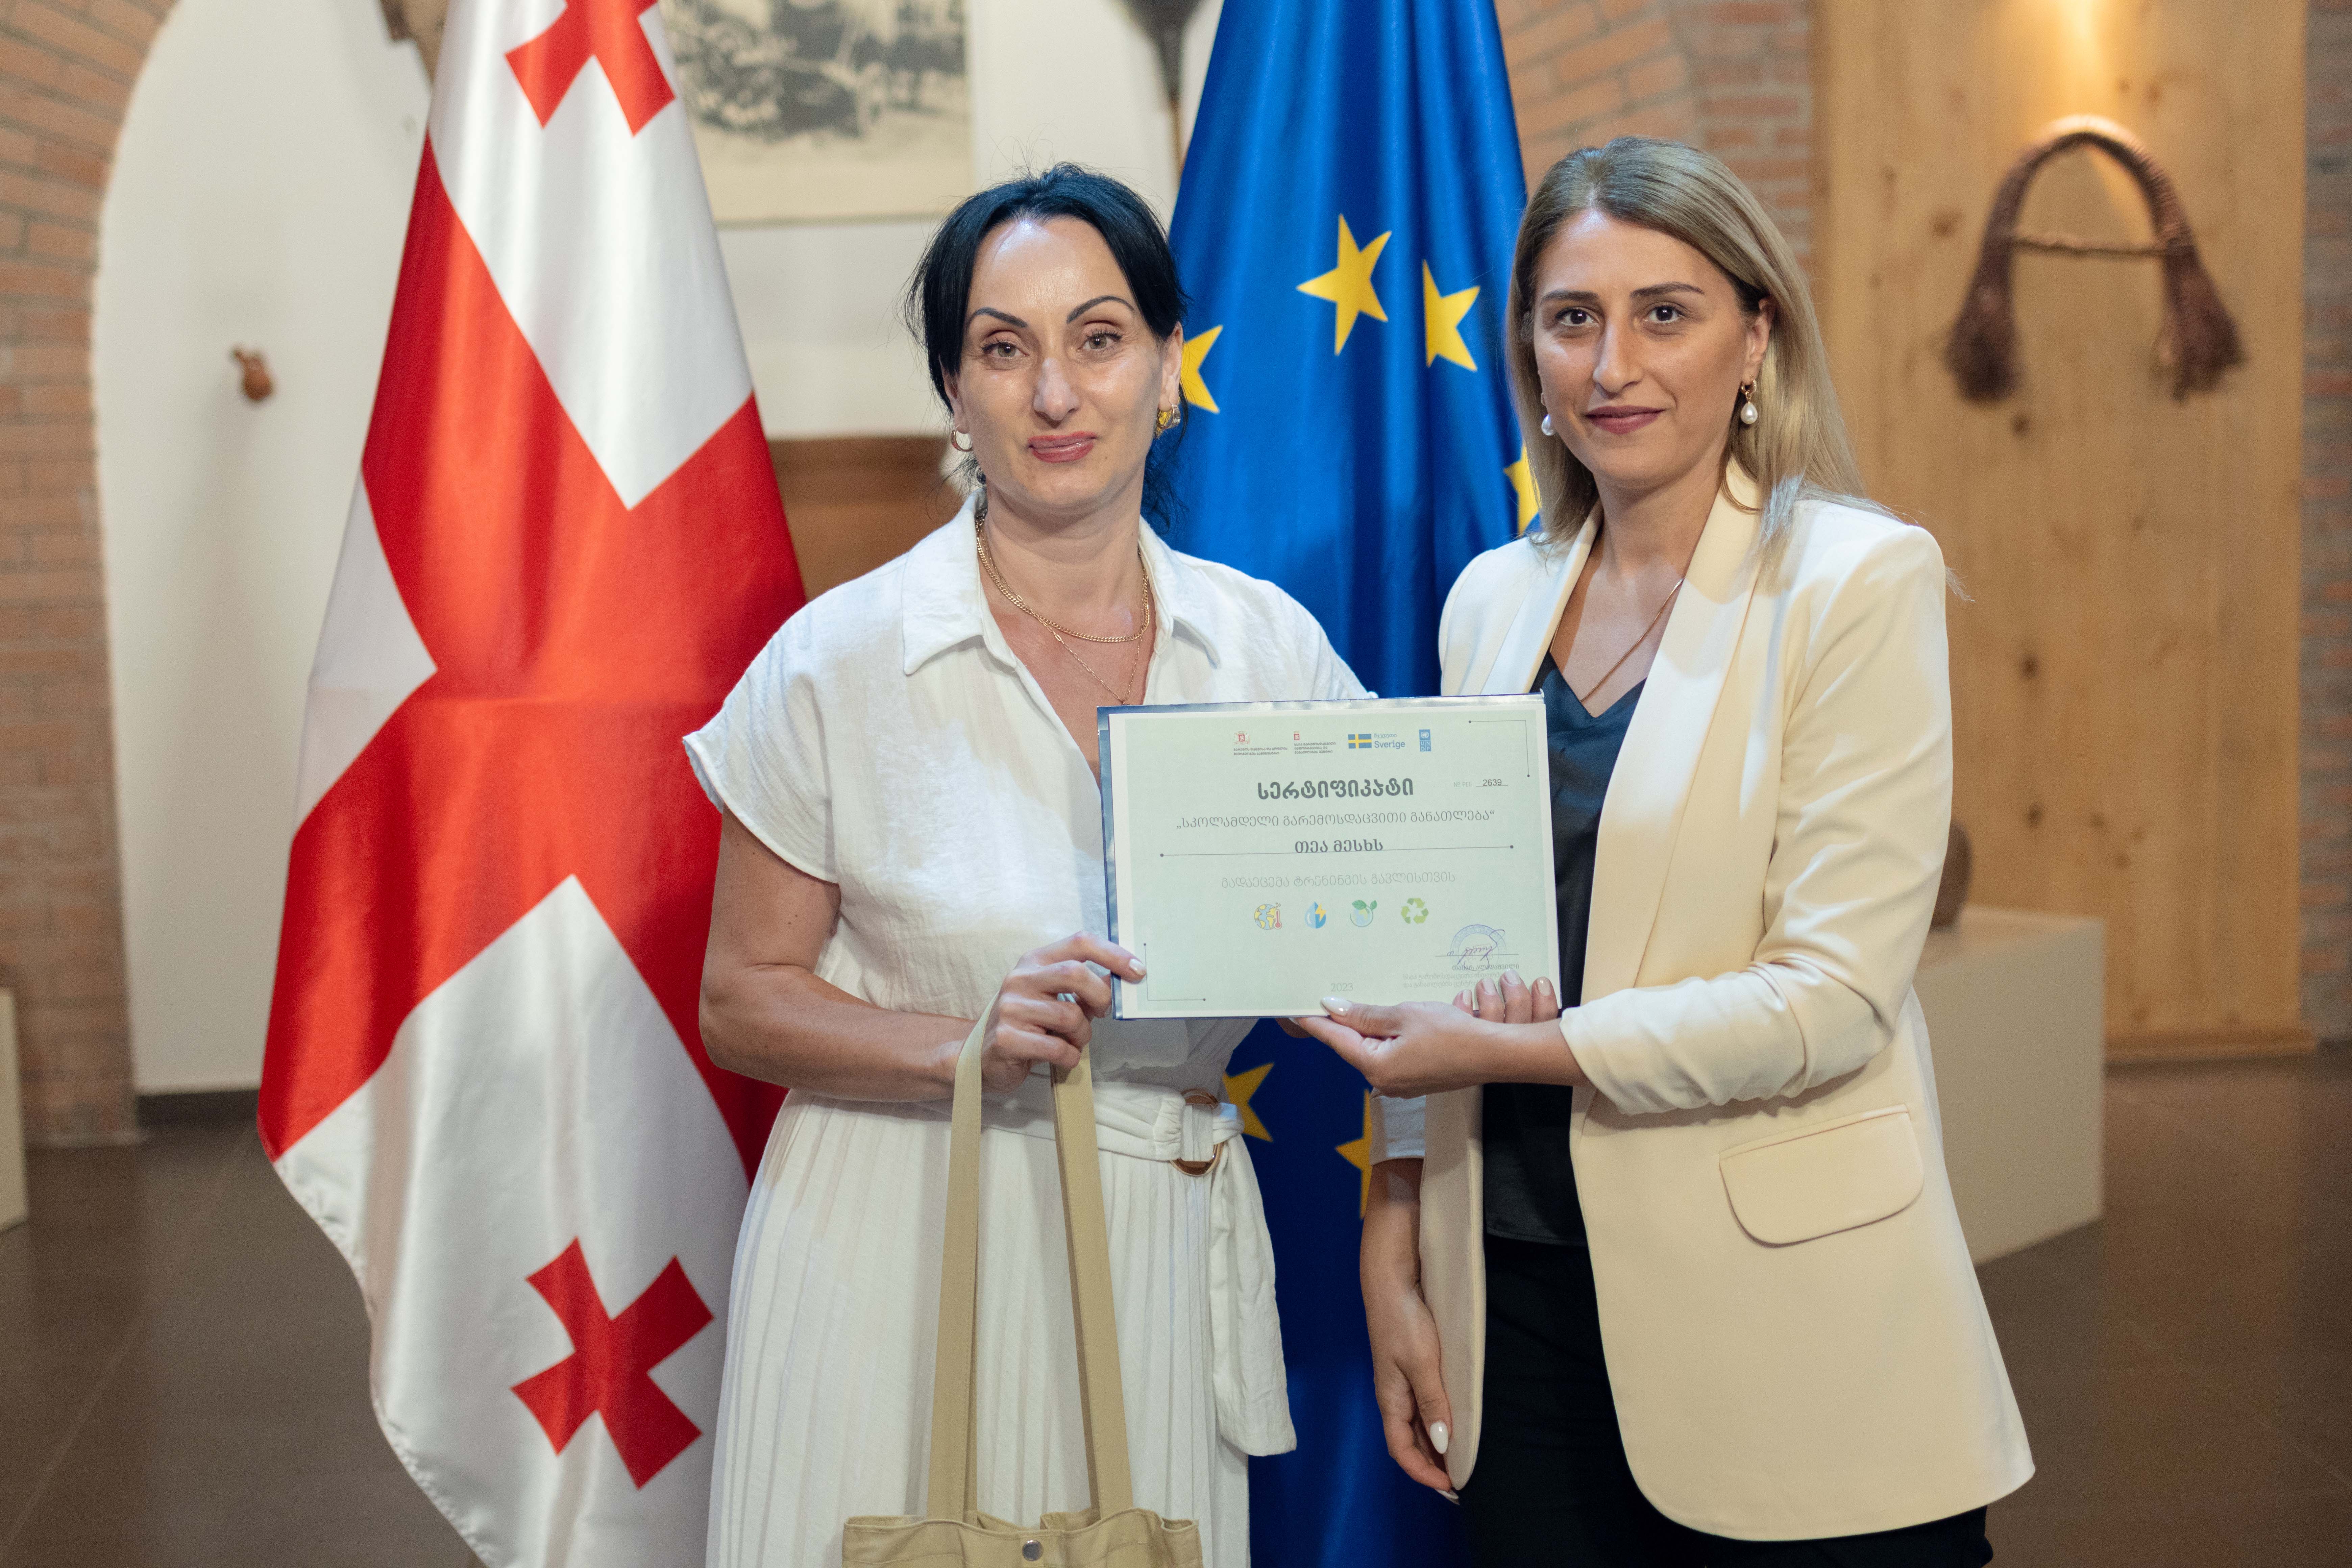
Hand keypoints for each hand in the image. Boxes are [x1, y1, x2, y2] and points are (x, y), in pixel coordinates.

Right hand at [977, 934, 1142, 1092]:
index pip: (1079, 942)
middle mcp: (1019, 978)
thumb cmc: (1029, 1025)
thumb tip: (1119, 977)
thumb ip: (1083, 987)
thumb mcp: (1055, 999)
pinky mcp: (1006, 1038)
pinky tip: (1062, 1057)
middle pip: (1075, 973)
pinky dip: (1069, 1057)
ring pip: (1070, 1016)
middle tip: (1102, 1013)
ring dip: (1083, 1036)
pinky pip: (1057, 1048)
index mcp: (1035, 961)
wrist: (984, 1057)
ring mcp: (1010, 1008)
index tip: (1138, 971)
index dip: (1113, 954)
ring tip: (1072, 1041)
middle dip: (1100, 997)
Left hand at [1293, 972, 1558, 1097]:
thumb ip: (1366, 1014)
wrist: (1494, 1055)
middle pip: (1352, 1046)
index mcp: (1375, 1065)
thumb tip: (1333, 1008)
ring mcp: (1400, 1083)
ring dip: (1366, 1029)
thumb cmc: (1452, 1034)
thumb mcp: (1404, 1015)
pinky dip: (1386, 1038)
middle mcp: (1383, 1081)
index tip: (1295, 1009)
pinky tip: (1388, 1021)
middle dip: (1342, 1022)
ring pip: (1372, 1050)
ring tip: (1356, 1004)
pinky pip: (1390, 1055)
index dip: (1314, 1022)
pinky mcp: (1415, 1080)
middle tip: (1326, 997)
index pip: (1335, 1039)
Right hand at [1363, 1161, 1451, 1491]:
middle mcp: (1396, 1390)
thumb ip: (1432, 1401)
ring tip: (1468, 1456)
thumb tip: (1444, 1444)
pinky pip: (1428, 1399)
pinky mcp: (1416, 1357)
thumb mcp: (1419, 1360)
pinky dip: (1443, 1416)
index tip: (1454, 1489)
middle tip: (1465, 1481)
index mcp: (1391, 1396)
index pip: (1402, 1449)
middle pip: (1412, 1439)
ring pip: (1421, 1420)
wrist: (1390, 1269)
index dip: (1425, 1473)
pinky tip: (1462, 1415)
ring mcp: (1405, 1374)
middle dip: (1434, 1464)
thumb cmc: (1401, 1315)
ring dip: (1440, 1442)